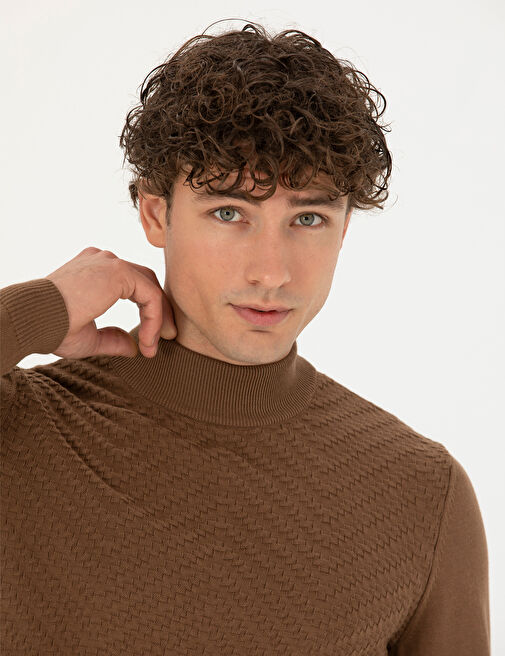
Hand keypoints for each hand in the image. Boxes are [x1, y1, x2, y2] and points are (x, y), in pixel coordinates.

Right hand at [45, 246, 176, 358]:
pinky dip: (154, 318)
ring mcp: (110, 262)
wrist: (34, 319)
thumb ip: (113, 339)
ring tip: (155, 345)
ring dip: (159, 319)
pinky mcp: (117, 271)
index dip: (147, 314)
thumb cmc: (52, 328)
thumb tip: (134, 347)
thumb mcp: (88, 338)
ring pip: (150, 288)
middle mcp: (103, 261)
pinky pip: (150, 295)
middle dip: (160, 312)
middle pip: (146, 282)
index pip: (133, 286)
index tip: (148, 344)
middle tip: (166, 338)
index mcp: (94, 271)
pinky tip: (148, 340)